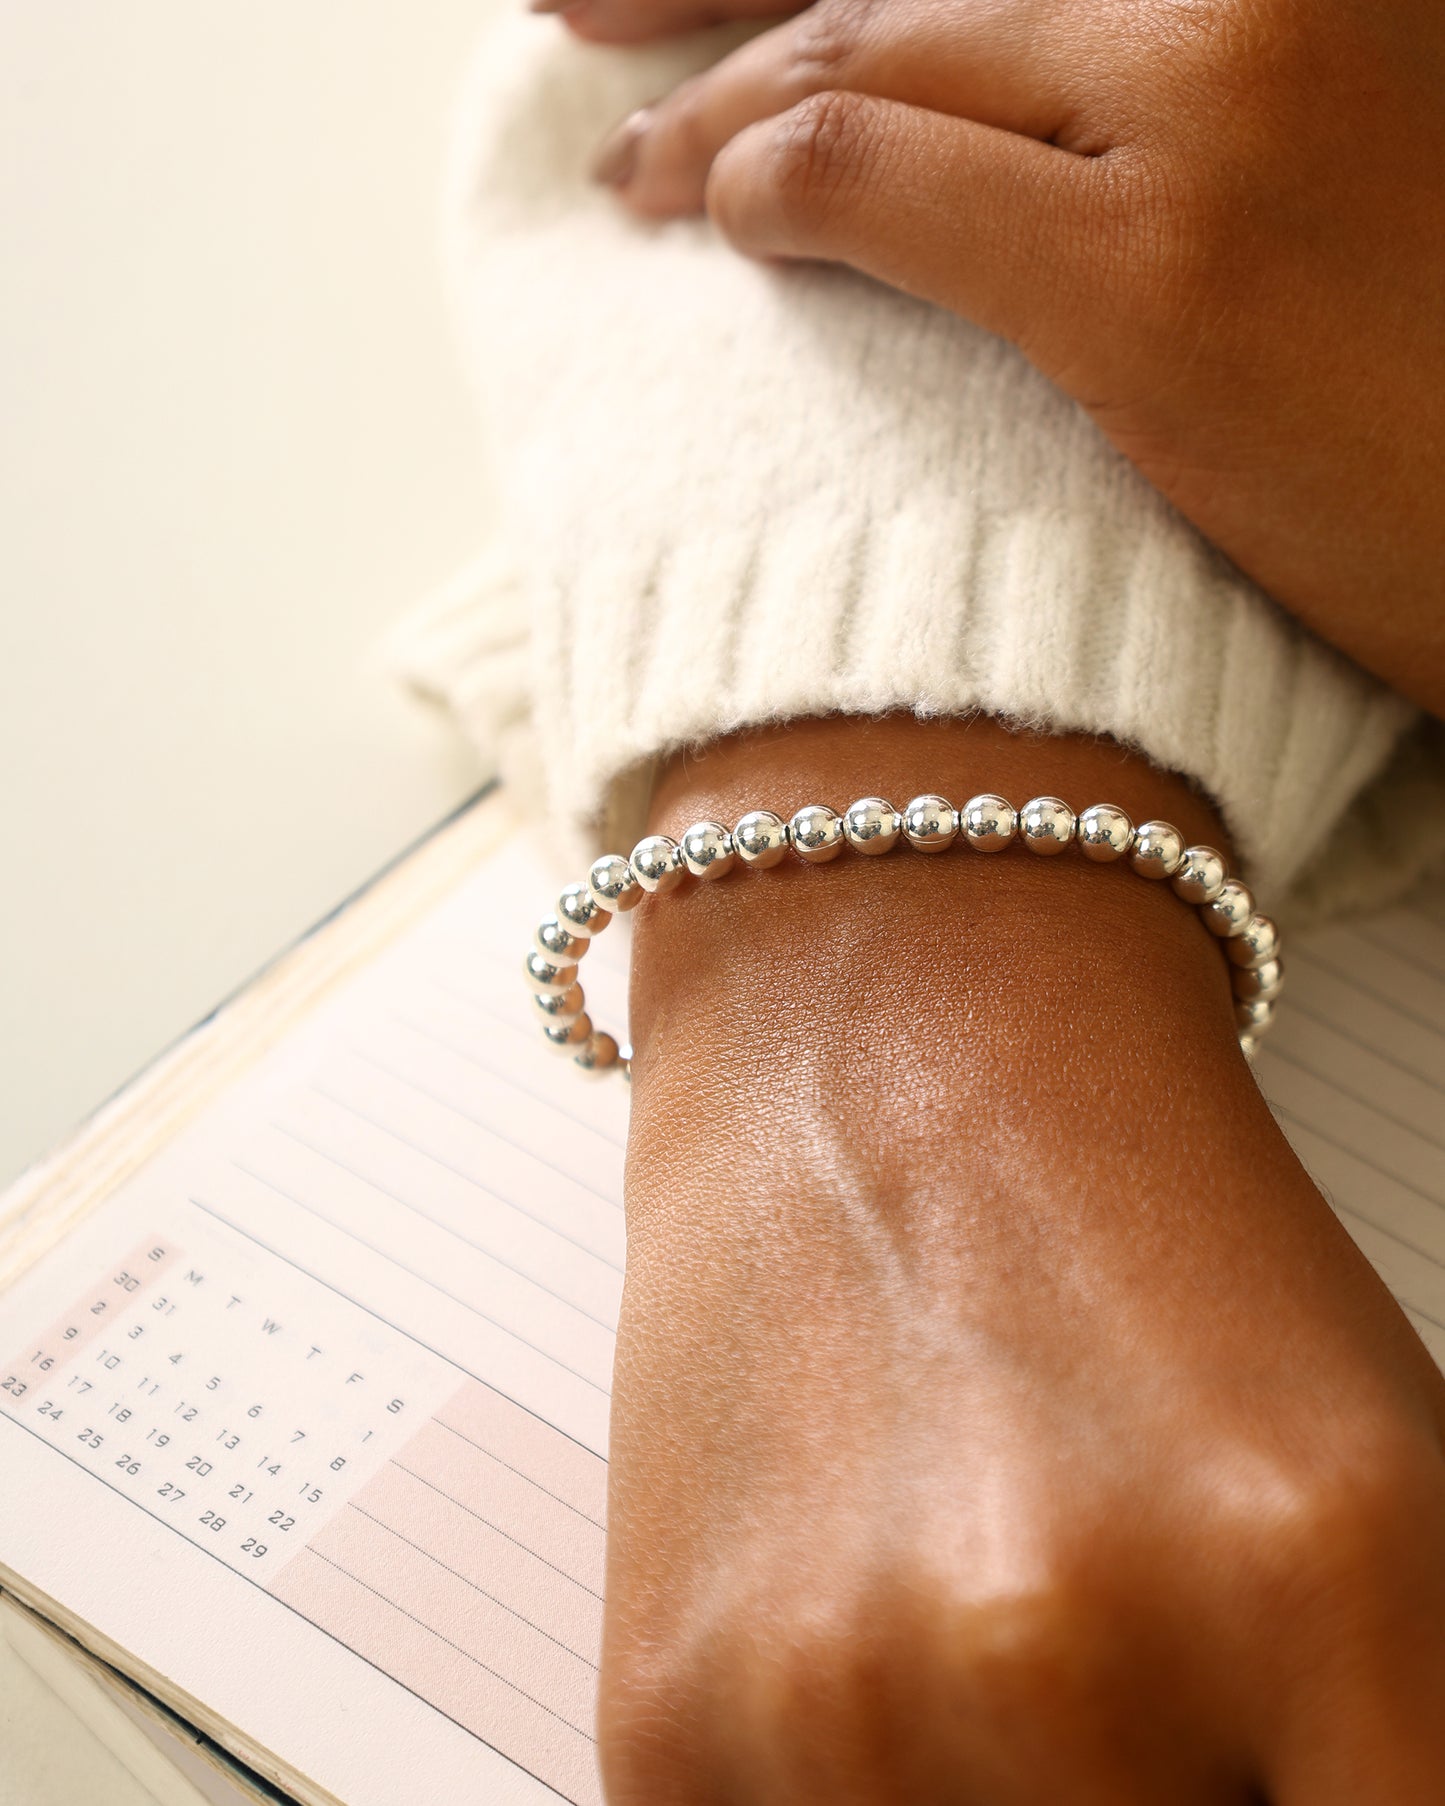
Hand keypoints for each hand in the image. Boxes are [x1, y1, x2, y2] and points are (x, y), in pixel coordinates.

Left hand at [572, 0, 1444, 716]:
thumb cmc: (1442, 361)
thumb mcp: (1331, 139)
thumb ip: (1173, 74)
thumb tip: (992, 80)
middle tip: (575, 9)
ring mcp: (1218, 95)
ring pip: (873, 49)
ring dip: (715, 112)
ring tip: (641, 172)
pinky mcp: (1165, 265)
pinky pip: (879, 175)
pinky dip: (771, 188)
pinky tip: (723, 220)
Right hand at [602, 714, 1444, 1803]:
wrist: (879, 1037)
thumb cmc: (1127, 1220)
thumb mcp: (1378, 1477)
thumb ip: (1384, 1736)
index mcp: (1321, 1576)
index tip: (1287, 1785)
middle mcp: (1066, 1651)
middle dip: (1170, 1804)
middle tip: (1138, 1687)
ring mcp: (840, 1698)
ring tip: (991, 1645)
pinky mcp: (666, 1719)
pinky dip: (846, 1805)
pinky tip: (860, 1646)